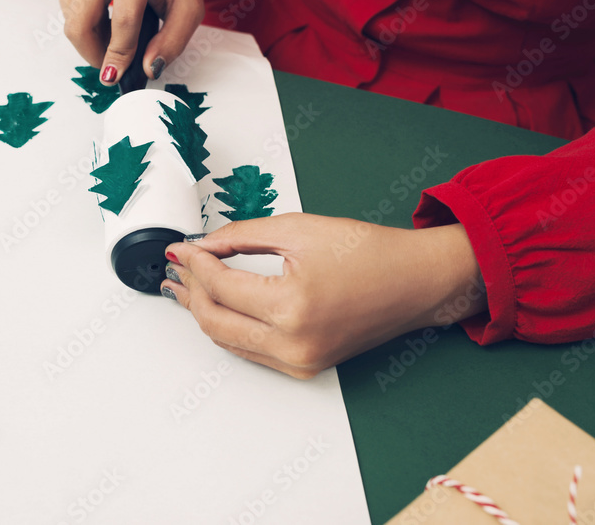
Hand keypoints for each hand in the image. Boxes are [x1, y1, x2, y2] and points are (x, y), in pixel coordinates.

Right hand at [54, 0, 204, 83]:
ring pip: (72, 21)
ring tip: (118, 32)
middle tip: (113, 65)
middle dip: (94, 53)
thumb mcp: (189, 7)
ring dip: (93, 38)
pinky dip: (84, 21)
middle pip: (82, 24)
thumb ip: (172, 42)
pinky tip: (104, 12)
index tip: (114, 77)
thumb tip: (148, 69)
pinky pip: (67, 10)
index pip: (123, 20)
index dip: (119, 55)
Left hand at [162, 213, 485, 378]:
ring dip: (204, 311)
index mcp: (292, 307)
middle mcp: (293, 344)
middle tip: (178, 267)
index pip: (221, 286)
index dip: (194, 263)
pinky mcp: (304, 366)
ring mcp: (298, 361)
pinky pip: (250, 350)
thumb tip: (205, 245)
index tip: (181, 248)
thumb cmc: (371, 253)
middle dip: (190, 291)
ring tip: (187, 286)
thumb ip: (242, 236)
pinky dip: (229, 327)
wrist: (416, 281)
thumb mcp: (299, 229)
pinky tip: (218, 306)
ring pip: (228, 340)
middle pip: (215, 321)